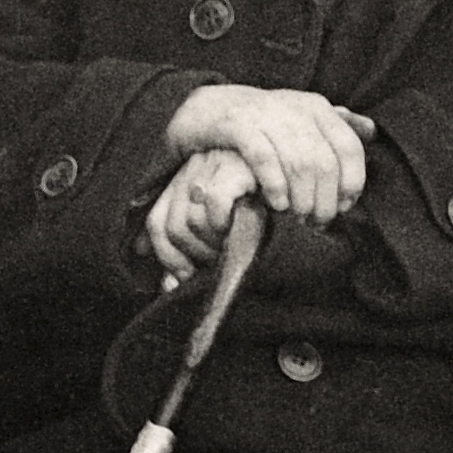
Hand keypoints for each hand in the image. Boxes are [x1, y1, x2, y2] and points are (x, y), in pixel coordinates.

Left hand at [145, 147, 258, 279]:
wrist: (296, 185)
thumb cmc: (260, 214)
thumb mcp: (220, 234)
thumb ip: (191, 257)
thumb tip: (168, 285)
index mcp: (181, 185)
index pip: (156, 224)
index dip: (168, 256)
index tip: (187, 275)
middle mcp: (191, 172)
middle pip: (174, 226)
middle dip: (198, 254)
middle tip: (221, 258)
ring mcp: (212, 167)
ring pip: (193, 219)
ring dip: (215, 243)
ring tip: (234, 244)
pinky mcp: (235, 167)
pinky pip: (215, 202)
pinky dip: (225, 222)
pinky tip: (240, 225)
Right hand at [165, 83, 370, 223]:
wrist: (208, 107)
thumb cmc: (263, 121)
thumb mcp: (301, 117)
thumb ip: (336, 124)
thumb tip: (371, 131)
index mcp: (317, 108)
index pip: (349, 148)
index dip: (352, 182)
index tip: (344, 207)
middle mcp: (296, 108)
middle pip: (324, 164)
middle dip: (324, 200)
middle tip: (317, 222)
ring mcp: (267, 115)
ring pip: (297, 165)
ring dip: (302, 200)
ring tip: (298, 218)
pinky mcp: (238, 125)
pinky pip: (264, 159)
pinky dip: (275, 185)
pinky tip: (277, 204)